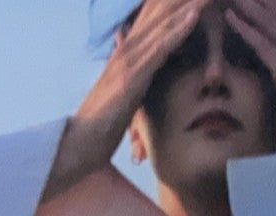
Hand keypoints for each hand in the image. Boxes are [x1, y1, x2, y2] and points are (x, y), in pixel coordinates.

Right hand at [47, 0, 206, 195]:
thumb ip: (134, 65)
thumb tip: (138, 49)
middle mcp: (128, 47)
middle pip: (161, 8)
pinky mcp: (132, 77)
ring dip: (188, 2)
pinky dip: (179, 29)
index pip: (155, 11)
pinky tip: (195, 14)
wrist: (80, 142)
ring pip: (164, 22)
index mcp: (128, 49)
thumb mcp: (124, 87)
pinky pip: (160, 48)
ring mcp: (129, 60)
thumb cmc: (102, 120)